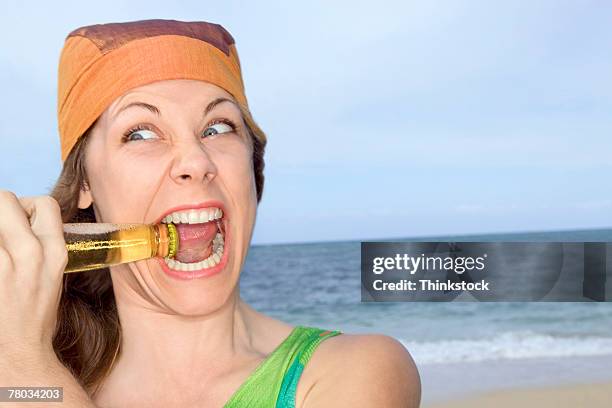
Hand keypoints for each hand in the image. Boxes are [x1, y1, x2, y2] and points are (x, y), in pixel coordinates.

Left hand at [0, 191, 66, 360]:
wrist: (17, 356)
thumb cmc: (32, 318)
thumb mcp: (52, 276)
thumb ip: (40, 245)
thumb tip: (20, 220)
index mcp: (54, 253)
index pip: (43, 203)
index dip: (25, 207)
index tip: (17, 224)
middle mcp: (30, 255)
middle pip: (4, 200)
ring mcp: (2, 267)